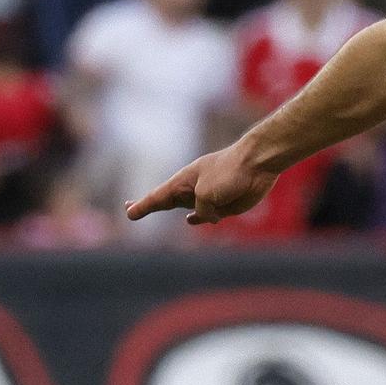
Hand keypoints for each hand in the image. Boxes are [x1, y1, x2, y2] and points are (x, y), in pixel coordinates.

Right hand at [125, 135, 278, 225]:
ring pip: (188, 207)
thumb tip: (208, 218)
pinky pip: (208, 214)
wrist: (257, 164)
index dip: (142, 207)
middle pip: (167, 201)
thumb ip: (202, 210)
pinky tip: (189, 220)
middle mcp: (193, 189)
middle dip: (149, 205)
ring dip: (174, 207)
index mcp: (183, 181)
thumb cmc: (228, 173)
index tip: (129, 212)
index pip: (158, 197)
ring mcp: (209, 196)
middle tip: (130, 210)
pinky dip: (199, 218)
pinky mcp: (226, 204)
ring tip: (155, 207)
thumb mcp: (207, 194)